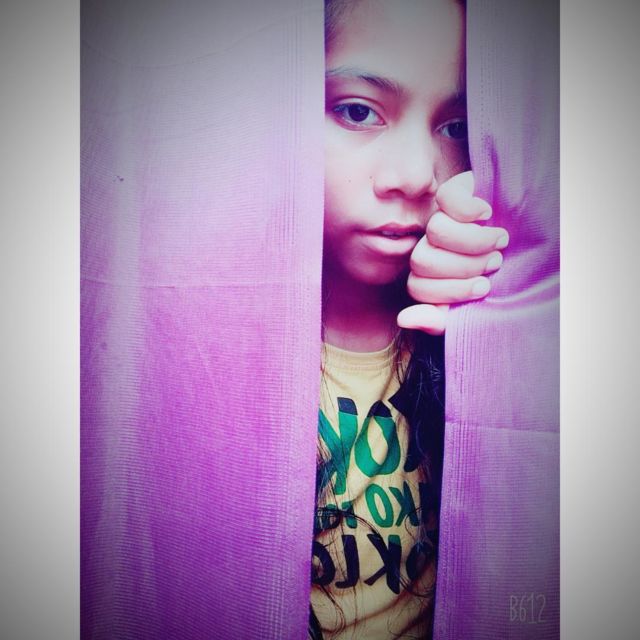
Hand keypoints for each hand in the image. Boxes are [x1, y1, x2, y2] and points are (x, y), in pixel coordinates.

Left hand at [397, 171, 508, 335]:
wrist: (539, 239)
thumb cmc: (508, 279)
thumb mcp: (478, 306)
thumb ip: (440, 318)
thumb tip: (404, 319)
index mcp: (431, 276)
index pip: (417, 287)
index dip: (450, 291)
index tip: (485, 287)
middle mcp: (431, 246)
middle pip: (421, 260)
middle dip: (462, 267)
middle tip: (496, 264)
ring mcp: (441, 217)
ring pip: (434, 230)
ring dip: (472, 241)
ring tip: (500, 242)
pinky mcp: (456, 190)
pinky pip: (446, 198)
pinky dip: (469, 208)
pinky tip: (488, 214)